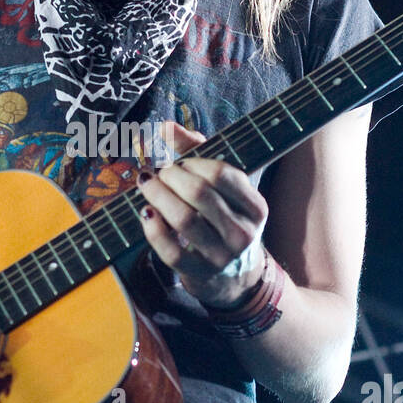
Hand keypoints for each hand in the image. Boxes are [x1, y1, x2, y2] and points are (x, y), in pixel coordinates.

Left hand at [136, 122, 267, 308]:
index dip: (194, 162)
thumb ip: (196, 150)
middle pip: (200, 193)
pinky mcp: (198, 273)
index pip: (223, 174)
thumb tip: (165, 126)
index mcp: (256, 207)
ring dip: (157, 196)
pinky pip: (170, 250)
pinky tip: (146, 212)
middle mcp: (243, 232)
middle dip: (171, 176)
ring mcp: (222, 256)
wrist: (233, 276)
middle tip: (158, 173)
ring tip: (147, 185)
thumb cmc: (222, 218)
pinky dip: (153, 228)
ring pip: (183, 219)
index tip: (180, 163)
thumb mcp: (222, 187)